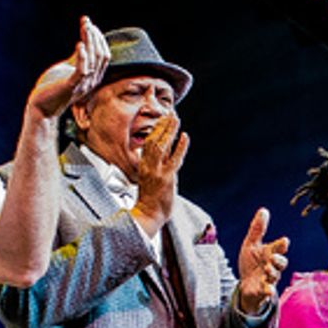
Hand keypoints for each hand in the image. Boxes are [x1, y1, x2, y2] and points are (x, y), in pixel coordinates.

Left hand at [27, 16, 109, 121]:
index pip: (103, 56)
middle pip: (101, 56)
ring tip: (86, 27)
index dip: (99, 39)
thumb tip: (82, 43)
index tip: (90, 24)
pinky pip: (82, 71)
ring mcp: (83, 84)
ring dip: (90, 42)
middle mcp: (92, 81)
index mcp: (93, 77)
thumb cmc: (53, 88)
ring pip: (94, 61)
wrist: (41, 106)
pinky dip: (82, 57)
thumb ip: (76, 59)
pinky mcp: (72, 87)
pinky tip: (79, 44)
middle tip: (87, 22)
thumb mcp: (67, 69)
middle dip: (95, 37)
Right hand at [133, 112, 186, 234]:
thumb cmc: (151, 198)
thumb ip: (153, 165)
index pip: (148, 142)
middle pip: (153, 140)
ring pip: (161, 146)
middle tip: (170, 112)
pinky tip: (184, 136)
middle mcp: (148, 165)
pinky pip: (174, 159)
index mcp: (143, 164)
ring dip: (169, 131)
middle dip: (162, 125)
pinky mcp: (167, 178)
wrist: (149, 214)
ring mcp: (157, 171)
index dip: (156, 129)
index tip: (163, 117)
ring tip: (175, 118)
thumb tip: (163, 153)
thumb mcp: (148, 178)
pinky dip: (180, 147)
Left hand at [236, 207, 289, 314]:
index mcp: (270, 253)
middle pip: (281, 263)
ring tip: (267, 269)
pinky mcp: (263, 290)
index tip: (284, 241)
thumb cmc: (251, 264)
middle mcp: (272, 266)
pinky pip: (269, 290)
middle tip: (273, 257)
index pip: (279, 247)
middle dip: (279, 259)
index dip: (282, 245)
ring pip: (275, 276)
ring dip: (272, 272)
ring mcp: (269, 278)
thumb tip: (264, 211)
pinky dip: (269, 290)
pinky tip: (268, 290)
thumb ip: (258, 229)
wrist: (246, 285)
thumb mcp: (251, 245)